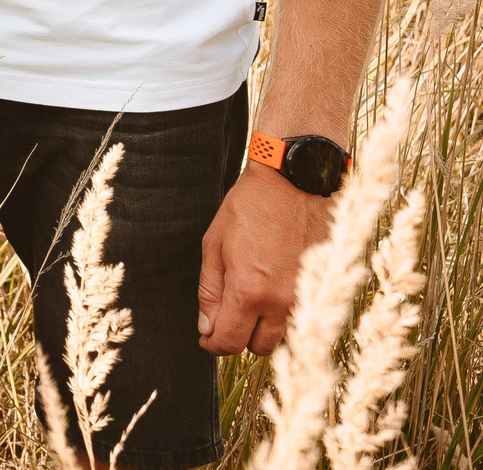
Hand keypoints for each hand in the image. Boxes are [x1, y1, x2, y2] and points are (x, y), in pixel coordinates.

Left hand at [199, 165, 331, 354]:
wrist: (295, 183)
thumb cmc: (250, 208)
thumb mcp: (214, 244)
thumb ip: (210, 291)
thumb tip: (206, 327)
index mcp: (249, 291)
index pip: (230, 342)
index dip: (213, 344)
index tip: (207, 337)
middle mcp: (282, 303)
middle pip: (259, 348)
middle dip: (240, 338)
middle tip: (228, 317)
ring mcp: (308, 298)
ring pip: (285, 339)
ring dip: (266, 330)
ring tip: (253, 302)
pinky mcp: (325, 289)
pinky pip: (304, 320)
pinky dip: (287, 318)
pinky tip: (276, 294)